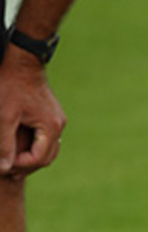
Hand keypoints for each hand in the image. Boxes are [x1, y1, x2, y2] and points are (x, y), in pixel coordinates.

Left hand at [0, 53, 65, 176]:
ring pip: (47, 148)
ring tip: (13, 162)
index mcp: (51, 127)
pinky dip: (34, 145)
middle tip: (7, 172)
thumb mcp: (4, 116)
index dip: (20, 165)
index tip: (3, 166)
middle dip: (27, 165)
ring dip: (31, 157)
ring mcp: (57, 119)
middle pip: (46, 156)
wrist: (20, 59)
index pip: (38, 158)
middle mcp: (58, 125)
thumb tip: (5, 168)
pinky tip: (20, 146)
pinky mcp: (50, 113)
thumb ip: (4, 144)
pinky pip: (45, 137)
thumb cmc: (9, 85)